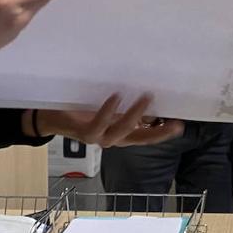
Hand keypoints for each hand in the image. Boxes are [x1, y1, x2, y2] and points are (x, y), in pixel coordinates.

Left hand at [33, 94, 183, 147]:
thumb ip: (124, 106)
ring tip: (147, 96)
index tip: (180, 124)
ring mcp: (100, 138)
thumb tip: (146, 92)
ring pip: (123, 130)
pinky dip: (109, 110)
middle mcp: (114, 139)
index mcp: (122, 134)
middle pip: (141, 139)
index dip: (164, 132)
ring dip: (136, 114)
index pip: (148, 136)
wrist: (53, 118)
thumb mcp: (108, 107)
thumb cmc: (83, 110)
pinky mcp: (86, 133)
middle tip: (175, 123)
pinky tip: (116, 96)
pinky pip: (100, 123)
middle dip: (160, 132)